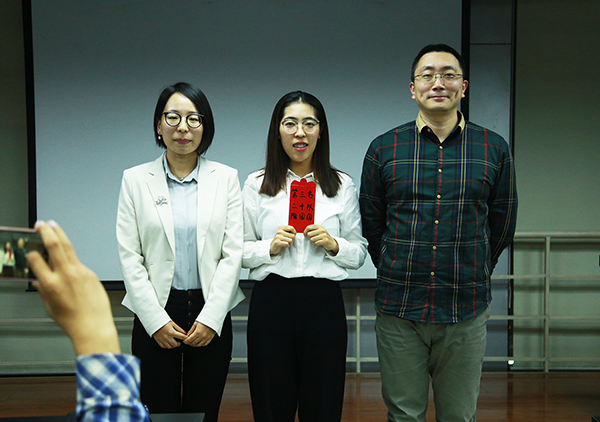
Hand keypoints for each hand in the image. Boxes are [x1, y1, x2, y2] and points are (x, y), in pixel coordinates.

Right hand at [27, 220, 119, 355]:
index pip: (36, 260)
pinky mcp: (91, 272)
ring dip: (59, 233)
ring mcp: (80, 271)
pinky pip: (78, 262)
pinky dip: (71, 258)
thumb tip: (37, 280)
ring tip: (52, 225)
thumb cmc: (72, 320)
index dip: (31, 252)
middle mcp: (66, 274)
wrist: (94, 325)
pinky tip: (68, 259)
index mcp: (51, 284)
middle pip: (54, 245)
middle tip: (41, 224)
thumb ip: (42, 290)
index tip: (29, 249)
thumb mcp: (49, 306)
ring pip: (68, 247)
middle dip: (46, 231)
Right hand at [152, 321, 186, 348]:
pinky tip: (168, 344)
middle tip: (179, 342)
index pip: (181, 337)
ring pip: (169, 347)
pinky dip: (167, 346)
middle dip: (179, 343)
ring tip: (174, 343)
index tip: (186, 338)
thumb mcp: (172, 323)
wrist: (154, 322)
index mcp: (171, 332)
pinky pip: (163, 347)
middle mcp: (167, 337)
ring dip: (173, 345)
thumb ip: (179, 328)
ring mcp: (162, 340)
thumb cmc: (163, 322)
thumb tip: (184, 332)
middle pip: (175, 344)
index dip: (185, 338)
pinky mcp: (158, 341)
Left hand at [183, 321, 215, 346]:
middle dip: (189, 343)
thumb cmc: (205, 319)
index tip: (184, 341)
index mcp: (198, 332)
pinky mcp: (210, 338)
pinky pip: (204, 344)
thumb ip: (191, 330)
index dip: (186, 341)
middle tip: (187, 342)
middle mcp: (202, 336)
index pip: (190, 340)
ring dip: (194, 345)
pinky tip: (198, 343)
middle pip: (193, 343)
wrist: (212, 319)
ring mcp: (206, 338)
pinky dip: (201, 345)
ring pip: (199, 345)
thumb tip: (188, 335)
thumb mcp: (196, 323)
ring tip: (192, 343)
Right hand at [270, 225, 295, 254]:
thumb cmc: (280, 240)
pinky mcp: (277, 242)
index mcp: (281, 228)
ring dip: (290, 243)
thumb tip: (295, 232)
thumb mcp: (284, 233)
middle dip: (292, 240)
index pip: (292, 228)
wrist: (272, 247)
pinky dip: (287, 246)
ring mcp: (278, 237)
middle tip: (288, 241)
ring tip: (286, 243)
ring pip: (291, 240)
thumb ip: (289, 231)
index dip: (294, 233)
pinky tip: (284, 245)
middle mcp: (279, 231)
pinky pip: (287, 244)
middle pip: (293, 235)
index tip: (291, 236)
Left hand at [304, 225, 338, 253]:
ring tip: (317, 240)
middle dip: (310, 237)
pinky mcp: (325, 240)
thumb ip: (313, 229)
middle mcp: (322, 230)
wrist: (332, 242)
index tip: (305, 235)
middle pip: (309, 234)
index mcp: (319, 226)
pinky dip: (317, 243)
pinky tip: (320, 242)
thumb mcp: (319, 230)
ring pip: (312, 239)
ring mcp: (324, 235)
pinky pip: (316, 243)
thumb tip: (305, 232)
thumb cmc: (323, 236)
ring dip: (313, 241)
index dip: (305, 232)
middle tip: (313, 238)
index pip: (308, 227)